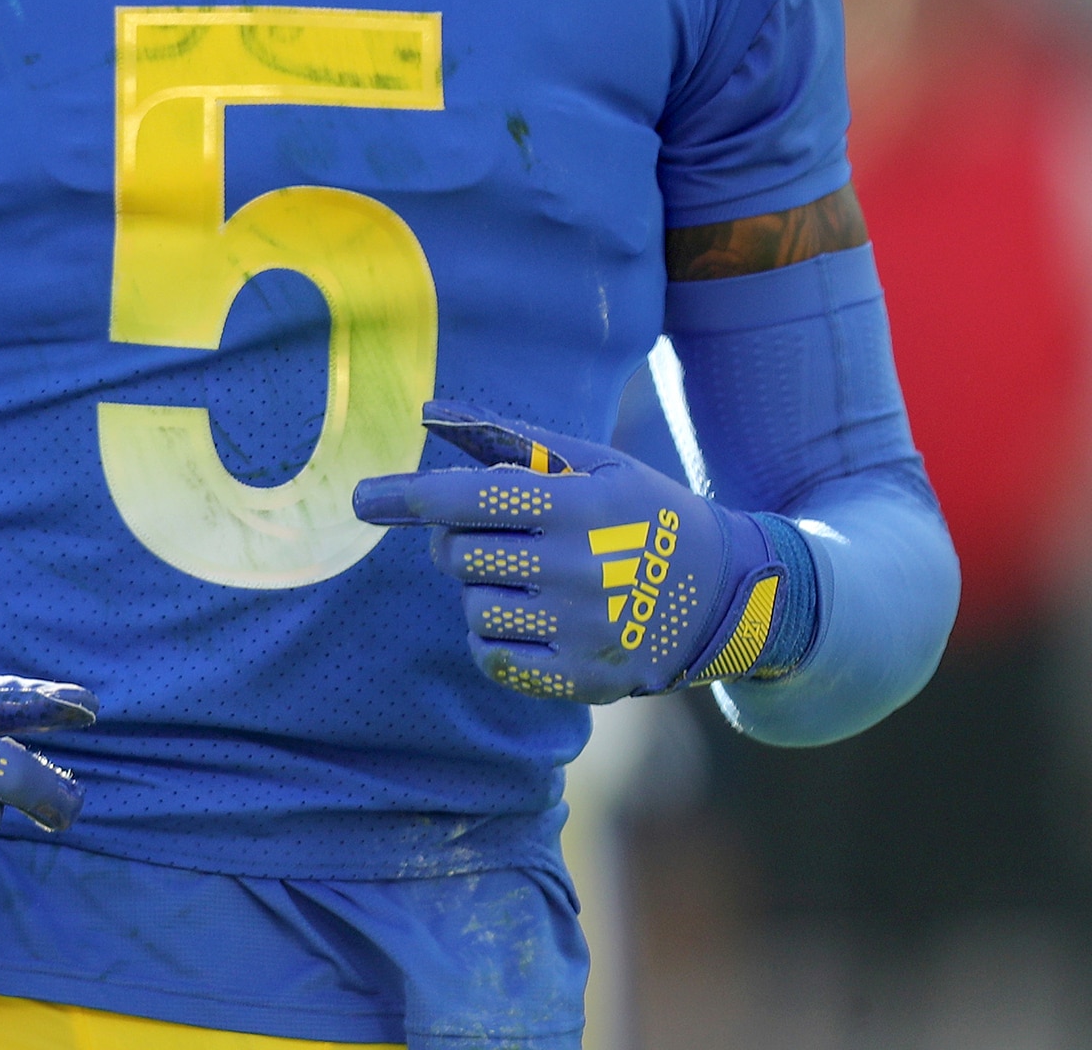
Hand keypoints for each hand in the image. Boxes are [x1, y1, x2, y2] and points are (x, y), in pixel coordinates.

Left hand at [353, 403, 799, 703]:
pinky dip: (492, 636)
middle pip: (460, 557)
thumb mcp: (597, 462)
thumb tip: (430, 413)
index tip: (364, 498)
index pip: (473, 499)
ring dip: (478, 591)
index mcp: (582, 506)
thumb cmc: (644, 512)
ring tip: (520, 577)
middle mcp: (581, 568)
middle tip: (483, 534)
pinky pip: (494, 659)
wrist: (727, 592)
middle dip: (454, 541)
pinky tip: (525, 616)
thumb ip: (514, 441)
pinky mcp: (583, 679)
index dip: (410, 496)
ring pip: (472, 610)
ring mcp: (583, 630)